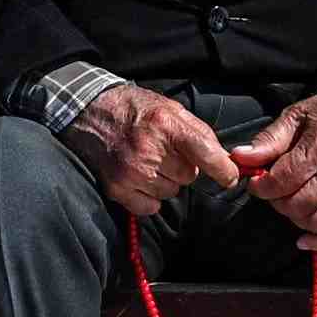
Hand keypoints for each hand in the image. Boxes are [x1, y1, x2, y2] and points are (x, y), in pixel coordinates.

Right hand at [62, 83, 239, 218]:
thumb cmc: (133, 109)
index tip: (230, 178)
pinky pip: (149, 207)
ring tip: (147, 162)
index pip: (207, 154)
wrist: (87, 111)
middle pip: (188, 176)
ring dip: (163, 181)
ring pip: (170, 192)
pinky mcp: (117, 186)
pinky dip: (148, 196)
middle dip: (181, 167)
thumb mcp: (170, 109)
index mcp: (166, 125)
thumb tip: (223, 161)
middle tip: (163, 152)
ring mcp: (131, 170)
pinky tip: (137, 178)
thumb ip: (199, 133)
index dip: (224, 170)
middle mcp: (149, 149)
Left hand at [228, 92, 316, 252]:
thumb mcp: (296, 116)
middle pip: (298, 204)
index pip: (282, 180)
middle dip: (277, 201)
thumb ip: (268, 140)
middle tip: (273, 191)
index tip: (256, 183)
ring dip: (296, 218)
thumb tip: (240, 156)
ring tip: (289, 203)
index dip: (262, 186)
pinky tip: (305, 240)